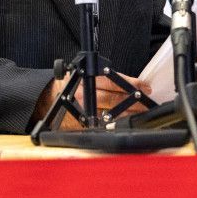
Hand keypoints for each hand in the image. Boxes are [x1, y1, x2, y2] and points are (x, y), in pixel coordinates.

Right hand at [34, 71, 153, 130]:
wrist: (49, 96)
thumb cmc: (72, 83)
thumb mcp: (86, 73)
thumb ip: (107, 79)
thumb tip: (132, 85)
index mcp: (86, 78)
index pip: (114, 81)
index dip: (131, 84)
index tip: (145, 87)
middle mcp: (84, 94)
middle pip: (114, 99)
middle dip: (134, 102)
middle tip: (147, 103)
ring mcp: (83, 109)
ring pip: (111, 113)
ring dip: (128, 114)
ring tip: (141, 114)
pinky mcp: (82, 122)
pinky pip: (103, 123)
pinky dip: (116, 123)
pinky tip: (125, 122)